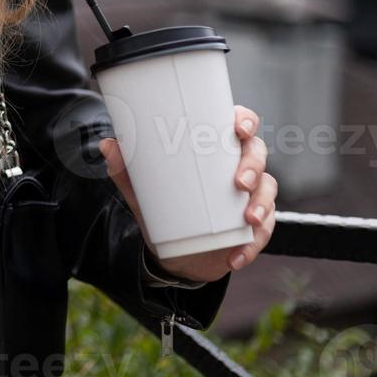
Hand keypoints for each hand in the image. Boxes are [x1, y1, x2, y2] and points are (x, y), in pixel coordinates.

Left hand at [97, 104, 277, 283]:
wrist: (177, 253)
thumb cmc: (167, 207)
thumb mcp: (144, 191)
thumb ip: (127, 170)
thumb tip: (108, 145)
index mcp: (217, 150)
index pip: (239, 124)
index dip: (245, 121)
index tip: (239, 128)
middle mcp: (239, 167)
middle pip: (258, 155)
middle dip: (253, 166)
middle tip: (239, 182)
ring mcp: (251, 196)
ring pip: (268, 191)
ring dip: (260, 205)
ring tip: (247, 219)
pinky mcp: (256, 226)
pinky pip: (264, 231)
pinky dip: (252, 244)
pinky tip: (236, 256)